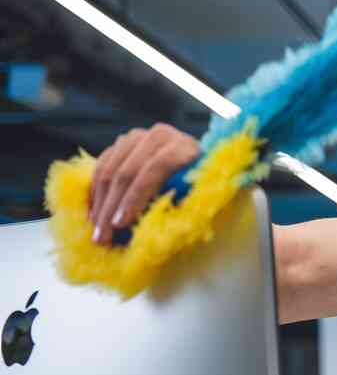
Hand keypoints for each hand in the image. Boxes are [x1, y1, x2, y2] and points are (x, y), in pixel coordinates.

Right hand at [88, 123, 199, 245]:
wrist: (201, 166)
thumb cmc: (204, 190)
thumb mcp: (201, 199)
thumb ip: (181, 208)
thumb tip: (153, 232)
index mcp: (184, 148)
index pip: (156, 168)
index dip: (136, 197)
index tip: (120, 225)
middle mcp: (160, 136)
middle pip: (127, 172)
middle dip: (112, 209)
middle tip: (101, 237)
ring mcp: (138, 137)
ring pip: (109, 170)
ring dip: (100, 205)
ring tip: (96, 232)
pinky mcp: (122, 143)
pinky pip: (101, 167)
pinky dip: (96, 193)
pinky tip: (93, 215)